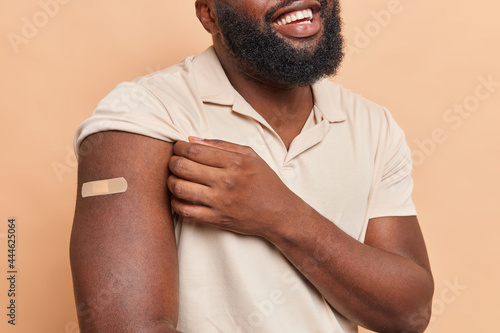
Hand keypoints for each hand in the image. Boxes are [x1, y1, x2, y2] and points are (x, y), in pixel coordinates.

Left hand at [167, 137, 302, 237]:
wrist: (279, 213)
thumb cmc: (266, 182)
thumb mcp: (251, 156)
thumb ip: (222, 145)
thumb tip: (192, 139)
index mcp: (234, 162)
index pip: (194, 150)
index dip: (179, 147)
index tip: (178, 148)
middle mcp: (226, 181)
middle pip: (182, 167)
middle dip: (172, 162)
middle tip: (174, 162)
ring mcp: (220, 202)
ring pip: (180, 189)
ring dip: (171, 182)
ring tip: (175, 179)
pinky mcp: (217, 219)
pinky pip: (186, 211)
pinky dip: (175, 203)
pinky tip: (179, 197)